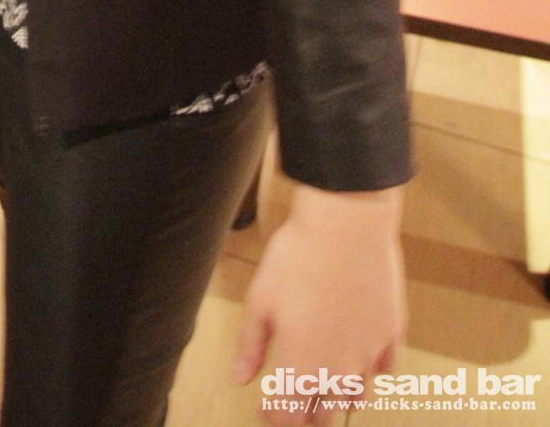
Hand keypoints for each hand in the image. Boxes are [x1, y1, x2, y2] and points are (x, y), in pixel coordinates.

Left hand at [233, 183, 405, 417]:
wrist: (346, 226)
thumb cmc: (297, 259)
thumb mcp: (260, 300)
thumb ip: (250, 346)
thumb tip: (241, 379)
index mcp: (301, 368)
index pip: (288, 417)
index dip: (274, 416)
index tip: (264, 407)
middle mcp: (339, 371)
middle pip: (325, 415)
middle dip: (306, 413)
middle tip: (292, 396)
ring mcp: (370, 354)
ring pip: (356, 396)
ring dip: (338, 395)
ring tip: (325, 381)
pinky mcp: (392, 334)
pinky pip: (384, 369)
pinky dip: (370, 370)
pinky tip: (360, 358)